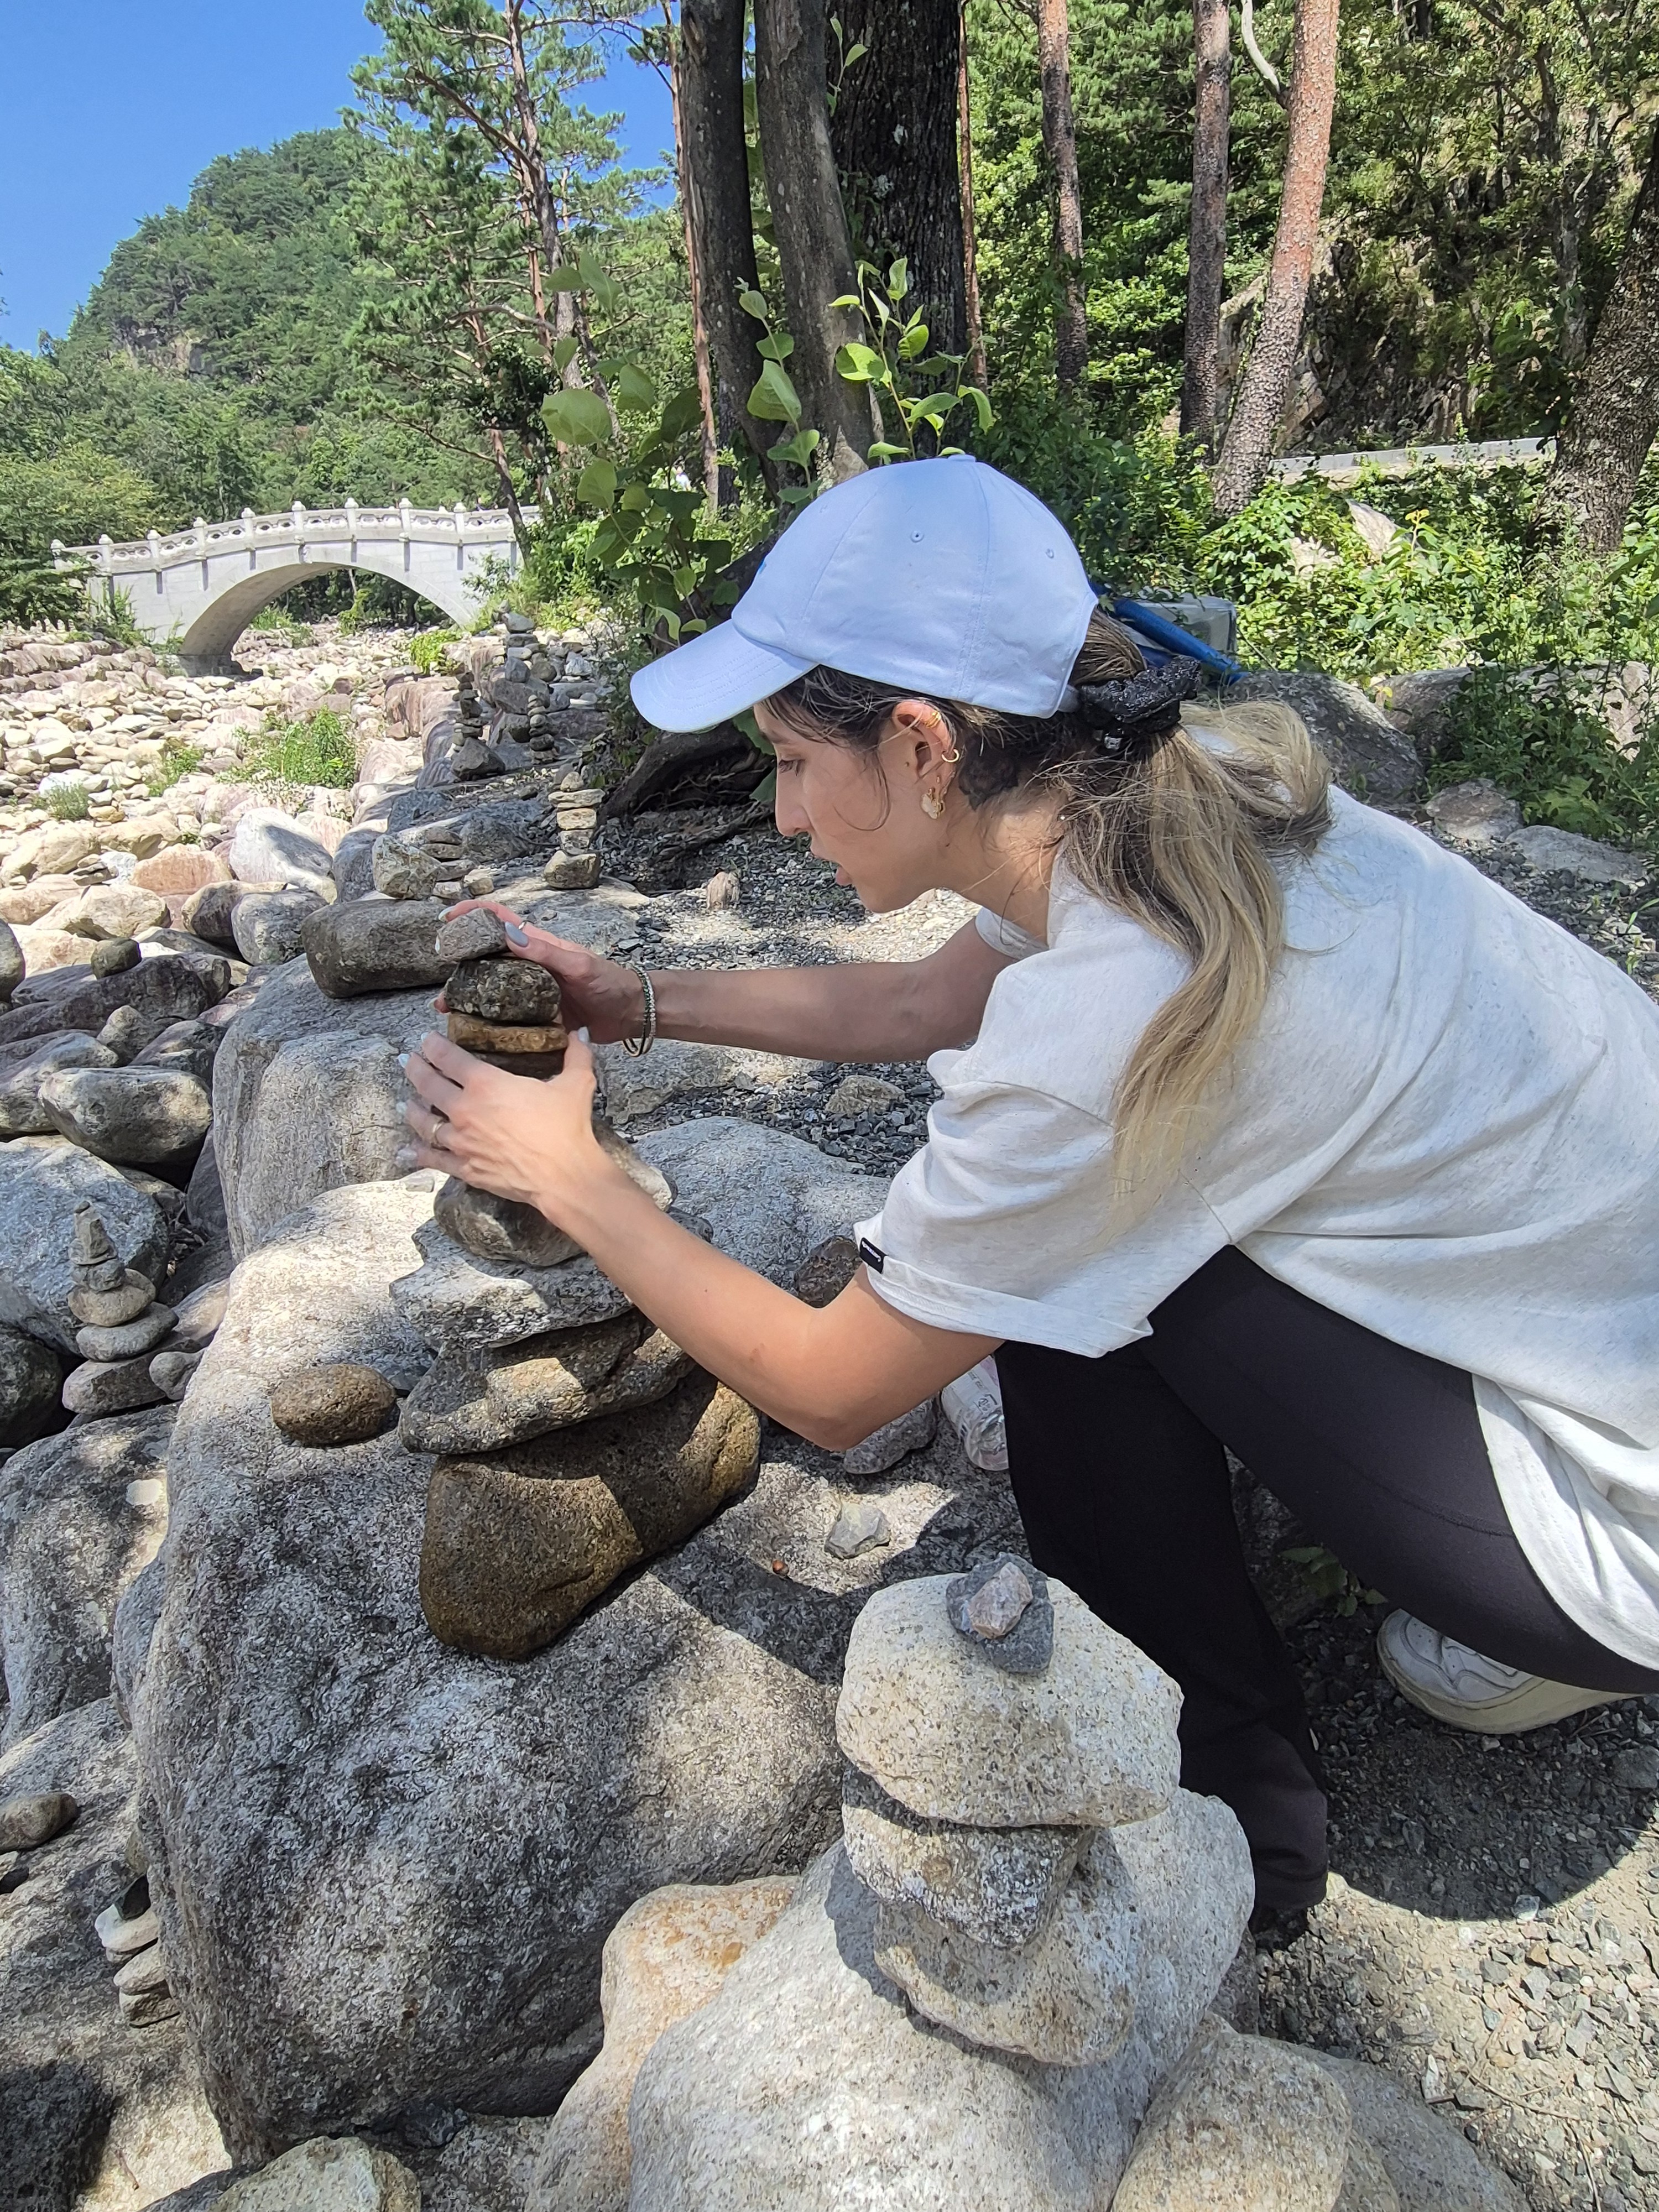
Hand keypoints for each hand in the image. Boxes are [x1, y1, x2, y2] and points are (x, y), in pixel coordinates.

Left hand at [400, 1028, 627, 1223]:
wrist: (564, 1177)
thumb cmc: (567, 1128)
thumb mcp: (576, 1084)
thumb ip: (575, 1055)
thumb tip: (578, 1033)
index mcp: (486, 1083)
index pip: (448, 1057)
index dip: (433, 1045)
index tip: (426, 1040)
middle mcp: (464, 1109)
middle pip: (428, 1084)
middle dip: (415, 1069)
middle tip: (408, 1060)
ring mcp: (460, 1141)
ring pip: (424, 1122)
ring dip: (413, 1110)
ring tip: (407, 1102)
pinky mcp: (464, 1167)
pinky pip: (433, 1158)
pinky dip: (417, 1153)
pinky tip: (408, 1150)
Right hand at [435, 900, 646, 1041]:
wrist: (630, 1014)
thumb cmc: (610, 983)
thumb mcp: (579, 965)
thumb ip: (546, 952)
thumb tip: (509, 934)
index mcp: (539, 946)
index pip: (501, 921)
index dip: (474, 914)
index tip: (449, 917)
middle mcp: (529, 966)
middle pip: (488, 955)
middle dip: (461, 958)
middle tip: (441, 966)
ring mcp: (530, 991)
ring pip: (492, 987)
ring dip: (468, 993)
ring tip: (446, 1007)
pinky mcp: (534, 1015)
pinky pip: (505, 1015)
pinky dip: (486, 1020)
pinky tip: (470, 1030)